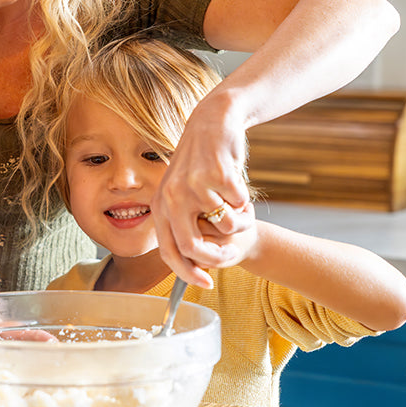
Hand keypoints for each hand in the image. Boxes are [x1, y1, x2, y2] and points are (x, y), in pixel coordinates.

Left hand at [152, 99, 252, 286]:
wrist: (213, 123)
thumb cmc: (201, 164)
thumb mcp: (183, 193)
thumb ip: (185, 223)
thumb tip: (195, 262)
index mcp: (160, 205)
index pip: (168, 250)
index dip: (186, 273)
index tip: (205, 283)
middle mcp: (172, 197)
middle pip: (194, 246)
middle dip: (218, 256)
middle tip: (234, 251)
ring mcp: (193, 186)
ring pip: (224, 225)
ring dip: (238, 219)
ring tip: (236, 203)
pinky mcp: (217, 175)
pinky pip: (240, 204)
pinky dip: (245, 200)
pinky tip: (237, 181)